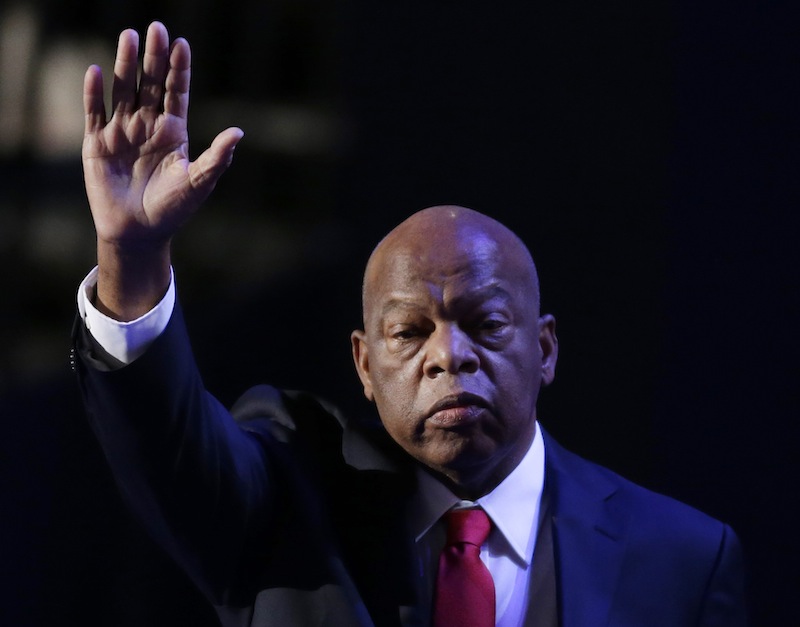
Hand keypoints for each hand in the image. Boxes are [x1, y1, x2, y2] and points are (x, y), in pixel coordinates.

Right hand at [82, 22, 242, 318]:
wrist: (139, 233)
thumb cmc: (173, 210)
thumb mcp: (198, 183)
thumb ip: (217, 158)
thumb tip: (239, 133)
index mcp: (174, 132)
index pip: (176, 92)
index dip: (179, 69)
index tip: (182, 44)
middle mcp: (147, 126)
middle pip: (150, 83)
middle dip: (153, 57)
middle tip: (156, 28)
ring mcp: (121, 132)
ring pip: (123, 90)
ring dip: (124, 65)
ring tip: (128, 37)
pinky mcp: (96, 143)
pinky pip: (95, 112)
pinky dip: (94, 93)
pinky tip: (96, 71)